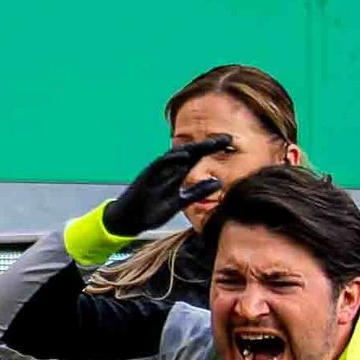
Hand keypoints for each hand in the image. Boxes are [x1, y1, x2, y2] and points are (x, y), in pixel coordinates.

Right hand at [103, 134, 239, 236]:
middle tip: (227, 138)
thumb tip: (218, 183)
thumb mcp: (179, 202)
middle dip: (208, 145)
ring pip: (177, 153)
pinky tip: (187, 154)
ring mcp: (158, 170)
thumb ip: (197, 192)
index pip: (197, 157)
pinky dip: (174, 158)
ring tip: (212, 143)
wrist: (129, 220)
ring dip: (194, 147)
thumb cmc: (151, 211)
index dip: (212, 149)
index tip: (230, 143)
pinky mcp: (147, 174)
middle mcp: (169, 169)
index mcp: (178, 174)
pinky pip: (161, 162)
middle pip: (191, 152)